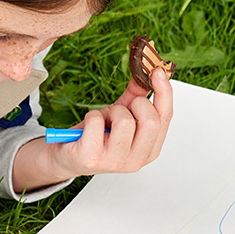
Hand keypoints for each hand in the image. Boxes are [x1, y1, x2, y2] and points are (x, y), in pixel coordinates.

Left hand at [12, 69, 174, 189]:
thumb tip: (148, 72)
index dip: (164, 91)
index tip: (158, 71)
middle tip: (121, 110)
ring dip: (111, 112)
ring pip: (124, 121)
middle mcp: (136, 160)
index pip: (166, 117)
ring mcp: (115, 162)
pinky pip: (97, 122)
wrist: (68, 155)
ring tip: (103, 122)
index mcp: (150, 149)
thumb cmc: (97, 135)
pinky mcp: (92, 158)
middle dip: (135, 105)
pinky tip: (88, 127)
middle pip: (151, 121)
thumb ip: (137, 95)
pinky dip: (91, 116)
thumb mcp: (120, 114)